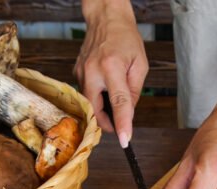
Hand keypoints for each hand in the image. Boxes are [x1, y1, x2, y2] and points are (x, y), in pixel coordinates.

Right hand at [76, 0, 147, 146]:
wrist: (106, 18)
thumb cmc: (126, 39)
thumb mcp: (140, 65)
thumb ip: (134, 92)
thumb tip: (128, 114)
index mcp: (111, 67)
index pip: (119, 103)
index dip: (122, 124)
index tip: (125, 141)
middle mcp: (92, 70)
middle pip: (97, 109)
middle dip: (107, 122)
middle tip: (119, 125)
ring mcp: (81, 72)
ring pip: (90, 103)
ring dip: (103, 108)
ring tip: (114, 96)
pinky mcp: (76, 73)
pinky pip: (87, 93)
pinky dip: (97, 96)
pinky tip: (105, 86)